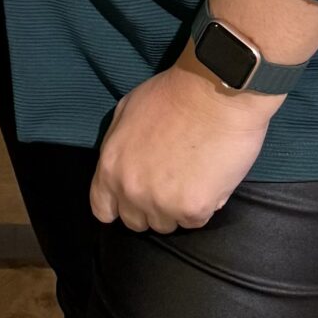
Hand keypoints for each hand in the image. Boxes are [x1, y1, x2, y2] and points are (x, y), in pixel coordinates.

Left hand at [89, 59, 276, 234]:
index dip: (118, 206)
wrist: (214, 92)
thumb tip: (123, 164)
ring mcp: (161, 202)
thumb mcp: (127, 112)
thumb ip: (119, 146)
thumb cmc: (172, 94)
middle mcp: (131, 190)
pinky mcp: (193, 209)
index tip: (134, 198)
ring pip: (167, 224)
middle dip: (150, 207)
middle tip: (170, 182)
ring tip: (191, 176)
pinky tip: (209, 178)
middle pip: (136, 222)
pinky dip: (204, 205)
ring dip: (177, 208)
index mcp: (111, 166)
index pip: (103, 209)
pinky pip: (195, 221)